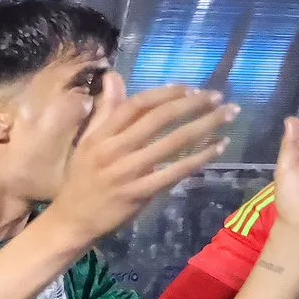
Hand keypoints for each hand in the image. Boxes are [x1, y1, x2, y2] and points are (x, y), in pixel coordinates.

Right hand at [44, 74, 237, 247]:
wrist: (71, 221)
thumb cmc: (82, 180)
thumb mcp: (88, 142)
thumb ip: (105, 111)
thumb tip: (113, 76)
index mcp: (100, 136)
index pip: (136, 105)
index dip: (166, 93)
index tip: (191, 88)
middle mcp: (113, 151)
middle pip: (158, 119)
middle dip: (193, 104)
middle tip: (218, 97)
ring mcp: (126, 173)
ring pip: (172, 143)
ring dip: (205, 126)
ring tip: (228, 115)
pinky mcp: (139, 194)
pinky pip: (175, 172)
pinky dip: (199, 158)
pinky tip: (218, 148)